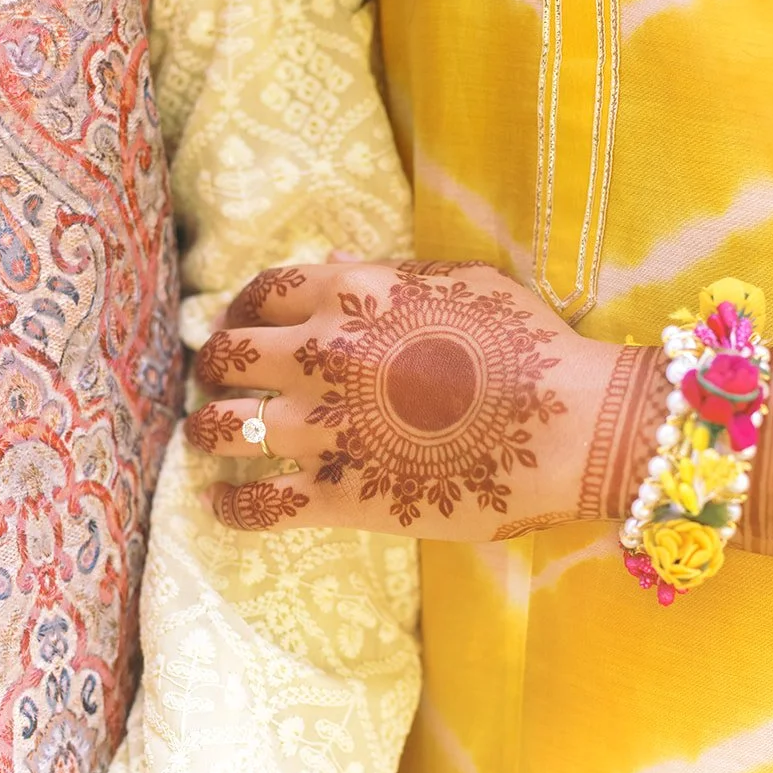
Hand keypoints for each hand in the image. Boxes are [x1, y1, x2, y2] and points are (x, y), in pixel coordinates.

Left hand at [187, 260, 619, 540]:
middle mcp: (322, 356)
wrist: (569, 424)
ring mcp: (325, 428)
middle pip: (230, 356)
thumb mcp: (460, 283)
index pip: (264, 293)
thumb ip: (387, 276)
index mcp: (351, 295)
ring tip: (202, 438)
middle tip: (216, 381)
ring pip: (228, 428)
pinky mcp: (341, 495)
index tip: (240, 325)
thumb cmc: (529, 344)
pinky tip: (218, 505)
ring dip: (206, 432)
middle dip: (214, 367)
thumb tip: (330, 264)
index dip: (243, 310)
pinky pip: (262, 505)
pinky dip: (230, 507)